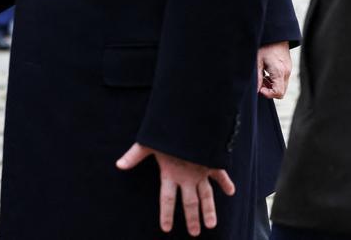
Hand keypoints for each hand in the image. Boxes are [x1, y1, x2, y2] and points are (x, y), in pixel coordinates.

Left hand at [117, 143, 234, 236]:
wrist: (192, 121)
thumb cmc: (168, 132)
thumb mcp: (148, 143)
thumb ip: (134, 155)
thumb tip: (118, 165)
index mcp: (171, 174)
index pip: (167, 199)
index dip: (166, 214)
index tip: (166, 228)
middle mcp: (187, 177)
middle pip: (190, 202)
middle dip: (192, 219)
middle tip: (194, 233)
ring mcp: (201, 171)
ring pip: (207, 195)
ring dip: (209, 210)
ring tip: (211, 225)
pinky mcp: (212, 162)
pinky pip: (221, 174)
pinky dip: (226, 183)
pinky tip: (231, 192)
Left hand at [257, 41, 291, 98]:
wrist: (276, 35)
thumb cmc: (265, 46)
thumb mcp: (257, 61)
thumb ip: (257, 77)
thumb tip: (255, 90)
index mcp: (279, 71)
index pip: (278, 92)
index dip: (268, 94)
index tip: (259, 88)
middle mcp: (286, 72)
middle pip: (281, 92)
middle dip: (269, 91)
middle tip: (260, 83)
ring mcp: (288, 70)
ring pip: (282, 86)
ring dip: (272, 86)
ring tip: (262, 76)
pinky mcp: (288, 68)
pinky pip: (283, 80)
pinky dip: (275, 80)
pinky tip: (266, 73)